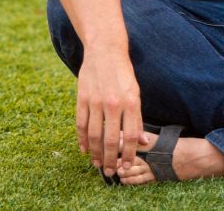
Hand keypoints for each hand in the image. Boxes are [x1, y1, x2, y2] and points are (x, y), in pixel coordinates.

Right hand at [75, 48, 146, 177]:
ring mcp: (95, 101)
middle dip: (110, 159)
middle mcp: (113, 103)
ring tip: (97, 164)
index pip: (130, 136)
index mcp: (130, 102)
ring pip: (94, 135)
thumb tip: (142, 142)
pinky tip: (84, 149)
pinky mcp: (82, 98)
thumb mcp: (136, 93)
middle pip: (110, 139)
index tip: (127, 166)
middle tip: (111, 172)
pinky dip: (82, 139)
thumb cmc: (123, 74)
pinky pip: (81, 124)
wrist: (105, 51)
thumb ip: (137, 118)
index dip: (129, 154)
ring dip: (95, 153)